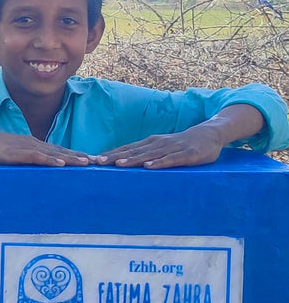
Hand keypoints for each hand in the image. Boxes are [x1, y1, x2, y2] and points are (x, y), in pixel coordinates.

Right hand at [0, 123, 94, 166]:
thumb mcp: (8, 156)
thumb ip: (21, 162)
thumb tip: (31, 173)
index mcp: (31, 145)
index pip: (58, 150)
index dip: (75, 155)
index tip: (92, 162)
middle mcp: (31, 144)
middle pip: (60, 150)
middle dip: (80, 156)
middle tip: (99, 163)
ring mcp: (23, 147)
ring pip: (52, 153)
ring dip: (71, 158)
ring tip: (88, 163)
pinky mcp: (13, 153)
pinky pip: (35, 156)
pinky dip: (49, 159)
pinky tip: (61, 163)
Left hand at [97, 127, 225, 168]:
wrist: (209, 134)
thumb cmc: (181, 143)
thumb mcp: (161, 147)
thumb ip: (145, 153)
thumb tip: (125, 162)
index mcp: (150, 143)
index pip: (126, 148)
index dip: (111, 153)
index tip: (94, 159)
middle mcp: (157, 144)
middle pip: (133, 151)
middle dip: (115, 156)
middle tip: (98, 162)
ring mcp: (171, 148)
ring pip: (149, 155)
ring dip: (133, 160)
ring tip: (118, 164)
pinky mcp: (186, 155)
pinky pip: (170, 160)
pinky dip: (159, 163)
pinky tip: (148, 167)